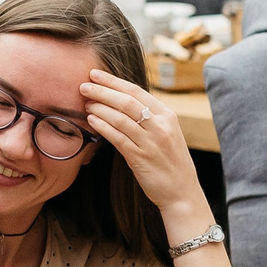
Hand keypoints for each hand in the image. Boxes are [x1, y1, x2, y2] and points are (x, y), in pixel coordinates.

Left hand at [80, 71, 203, 224]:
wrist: (182, 192)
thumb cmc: (171, 162)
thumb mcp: (166, 133)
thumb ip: (149, 118)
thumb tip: (122, 102)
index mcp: (167, 115)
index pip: (137, 91)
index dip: (114, 81)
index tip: (96, 74)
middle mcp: (160, 126)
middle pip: (126, 101)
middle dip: (103, 90)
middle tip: (84, 85)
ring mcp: (151, 142)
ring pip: (120, 117)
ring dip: (100, 108)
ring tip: (85, 103)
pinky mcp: (141, 158)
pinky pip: (118, 138)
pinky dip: (103, 127)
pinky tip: (92, 121)